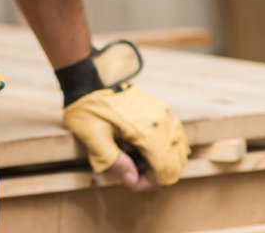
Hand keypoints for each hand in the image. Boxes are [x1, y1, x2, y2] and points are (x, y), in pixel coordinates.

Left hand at [62, 85, 189, 187]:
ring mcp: (165, 113)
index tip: (130, 182)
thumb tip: (132, 180)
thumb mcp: (92, 137)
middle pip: (176, 161)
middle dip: (156, 174)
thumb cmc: (86, 109)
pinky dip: (165, 148)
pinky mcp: (162, 108)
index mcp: (147, 130)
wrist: (87, 81)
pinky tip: (143, 149)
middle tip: (131, 174)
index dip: (149, 183)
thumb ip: (114, 161)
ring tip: (136, 161)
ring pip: (178, 149)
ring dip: (162, 161)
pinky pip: (174, 135)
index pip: (165, 169)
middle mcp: (163, 121)